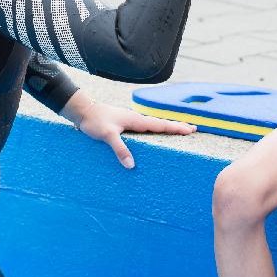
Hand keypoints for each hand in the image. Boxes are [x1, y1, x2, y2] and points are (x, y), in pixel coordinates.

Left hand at [68, 92, 195, 168]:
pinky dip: (153, 130)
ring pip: (153, 125)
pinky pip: (144, 128)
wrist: (83, 110)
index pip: (160, 124)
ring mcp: (130, 120)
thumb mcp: (107, 135)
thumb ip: (120, 149)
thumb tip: (132, 165)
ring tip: (177, 132)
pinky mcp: (124, 123)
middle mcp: (135, 119)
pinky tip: (153, 134)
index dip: (176, 128)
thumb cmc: (95, 121)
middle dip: (176, 126)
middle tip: (192, 129)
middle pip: (160, 123)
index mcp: (136, 120)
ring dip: (166, 127)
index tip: (191, 129)